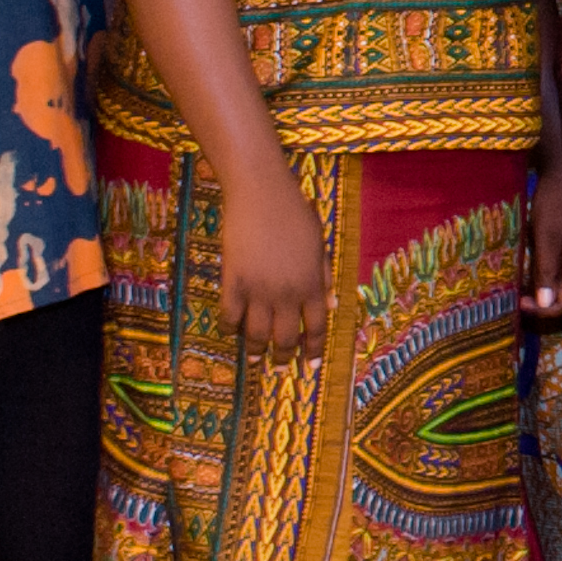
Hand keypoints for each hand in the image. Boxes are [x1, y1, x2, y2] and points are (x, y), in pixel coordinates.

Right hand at [218, 171, 331, 354]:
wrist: (261, 194)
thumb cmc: (295, 213)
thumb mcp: (319, 244)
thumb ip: (324, 276)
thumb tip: (332, 305)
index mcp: (312, 284)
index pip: (316, 327)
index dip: (313, 350)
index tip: (310, 366)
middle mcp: (287, 293)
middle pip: (285, 337)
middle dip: (284, 356)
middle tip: (280, 366)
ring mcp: (258, 289)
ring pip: (256, 333)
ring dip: (255, 350)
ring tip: (254, 359)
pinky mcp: (232, 281)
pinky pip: (229, 316)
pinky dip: (230, 327)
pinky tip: (232, 330)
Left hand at [519, 158, 561, 321]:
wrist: (548, 176)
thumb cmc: (551, 203)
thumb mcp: (547, 236)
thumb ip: (547, 268)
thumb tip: (545, 304)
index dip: (548, 310)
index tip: (524, 306)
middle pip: (559, 297)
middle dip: (539, 306)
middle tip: (516, 303)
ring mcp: (556, 256)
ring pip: (547, 287)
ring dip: (531, 294)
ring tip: (512, 293)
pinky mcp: (545, 249)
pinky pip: (538, 273)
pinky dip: (527, 280)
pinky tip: (512, 277)